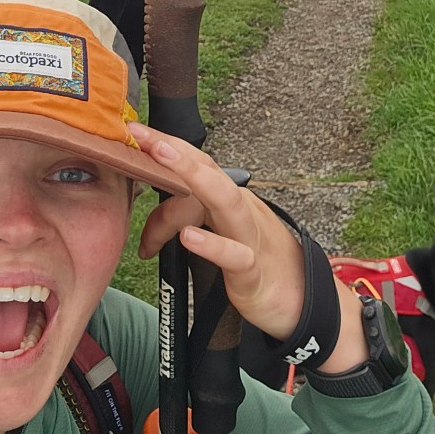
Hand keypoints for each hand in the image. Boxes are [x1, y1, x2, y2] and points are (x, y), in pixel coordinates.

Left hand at [129, 121, 305, 340]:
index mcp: (229, 201)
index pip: (199, 164)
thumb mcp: (218, 235)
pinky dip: (211, 245)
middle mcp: (240, 210)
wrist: (299, 302)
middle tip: (139, 134)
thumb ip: (189, 218)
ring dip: (192, 176)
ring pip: (224, 200)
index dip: (168, 145)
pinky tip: (187, 238)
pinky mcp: (253, 273)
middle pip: (208, 171)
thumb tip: (151, 203)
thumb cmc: (253, 264)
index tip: (135, 131)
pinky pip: (235, 256)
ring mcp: (249, 238)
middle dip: (173, 149)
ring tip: (159, 158)